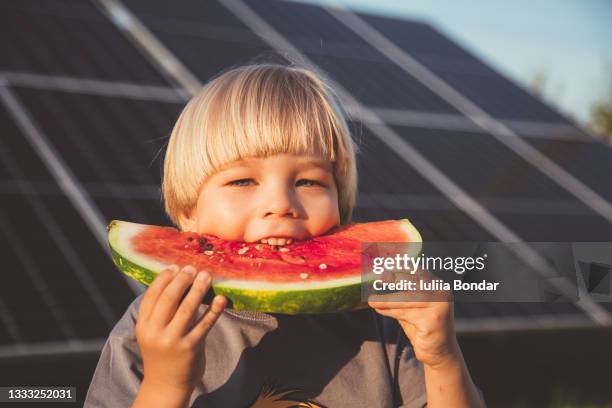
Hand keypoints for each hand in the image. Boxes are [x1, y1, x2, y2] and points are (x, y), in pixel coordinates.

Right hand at [135, 265, 226, 393]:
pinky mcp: (191, 347)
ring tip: (206, 276)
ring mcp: (173, 340)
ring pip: (187, 308)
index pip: (152, 295)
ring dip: (199, 289)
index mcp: (143, 326)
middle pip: (169, 298)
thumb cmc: (162, 353)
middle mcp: (156, 332)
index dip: (164, 278)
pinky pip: (205, 324)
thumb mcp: (152, 333)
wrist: (165, 385)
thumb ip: (159, 312)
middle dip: (182, 280)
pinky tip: (221, 299)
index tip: (175, 266)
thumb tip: (176, 281)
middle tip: (192, 268)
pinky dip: (214, 310)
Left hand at [368, 270, 458, 368]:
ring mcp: (439, 306)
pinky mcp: (432, 320)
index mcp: (438, 286)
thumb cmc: (422, 326)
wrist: (439, 353)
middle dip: (393, 279)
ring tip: (371, 300)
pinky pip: (404, 313)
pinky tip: (379, 310)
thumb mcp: (413, 306)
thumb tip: (382, 276)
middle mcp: (441, 293)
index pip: (417, 271)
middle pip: (412, 282)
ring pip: (405, 299)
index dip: (400, 267)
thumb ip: (403, 292)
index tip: (384, 266)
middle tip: (378, 279)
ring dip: (385, 299)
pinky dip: (389, 311)